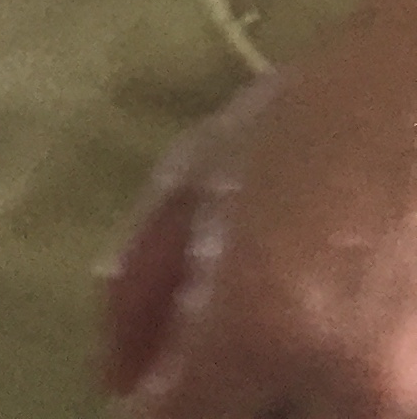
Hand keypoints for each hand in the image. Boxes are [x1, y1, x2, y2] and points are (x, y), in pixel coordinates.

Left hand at [102, 0, 416, 414]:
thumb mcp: (195, 181)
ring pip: (324, 413)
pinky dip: (354, 380)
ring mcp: (415, 393)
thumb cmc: (317, 116)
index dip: (153, 405)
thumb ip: (141, 287)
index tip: (153, 384)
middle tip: (236, 338)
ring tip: (309, 307)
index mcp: (260, 328)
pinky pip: (379, 398)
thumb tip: (118, 379)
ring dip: (299, 386)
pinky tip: (358, 317)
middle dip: (233, 392)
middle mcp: (347, 387)